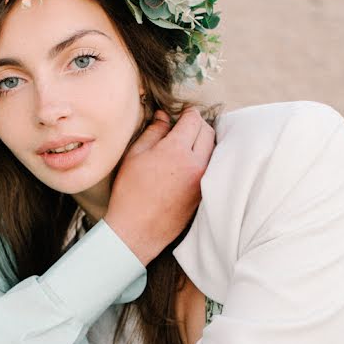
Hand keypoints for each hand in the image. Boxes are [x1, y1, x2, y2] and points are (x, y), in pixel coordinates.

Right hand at [105, 108, 214, 264]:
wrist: (137, 230)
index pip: (194, 120)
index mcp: (177, 151)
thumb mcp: (135, 155)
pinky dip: (204, 159)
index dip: (187, 113)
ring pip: (213, 150)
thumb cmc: (130, 192)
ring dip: (203, 142)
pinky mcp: (204, 193)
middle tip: (184, 127)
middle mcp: (196, 164)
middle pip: (209, 132)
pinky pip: (211, 167)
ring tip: (186, 145)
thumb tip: (164, 116)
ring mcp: (203, 180)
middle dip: (198, 125)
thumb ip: (153, 131)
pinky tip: (188, 163)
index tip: (182, 113)